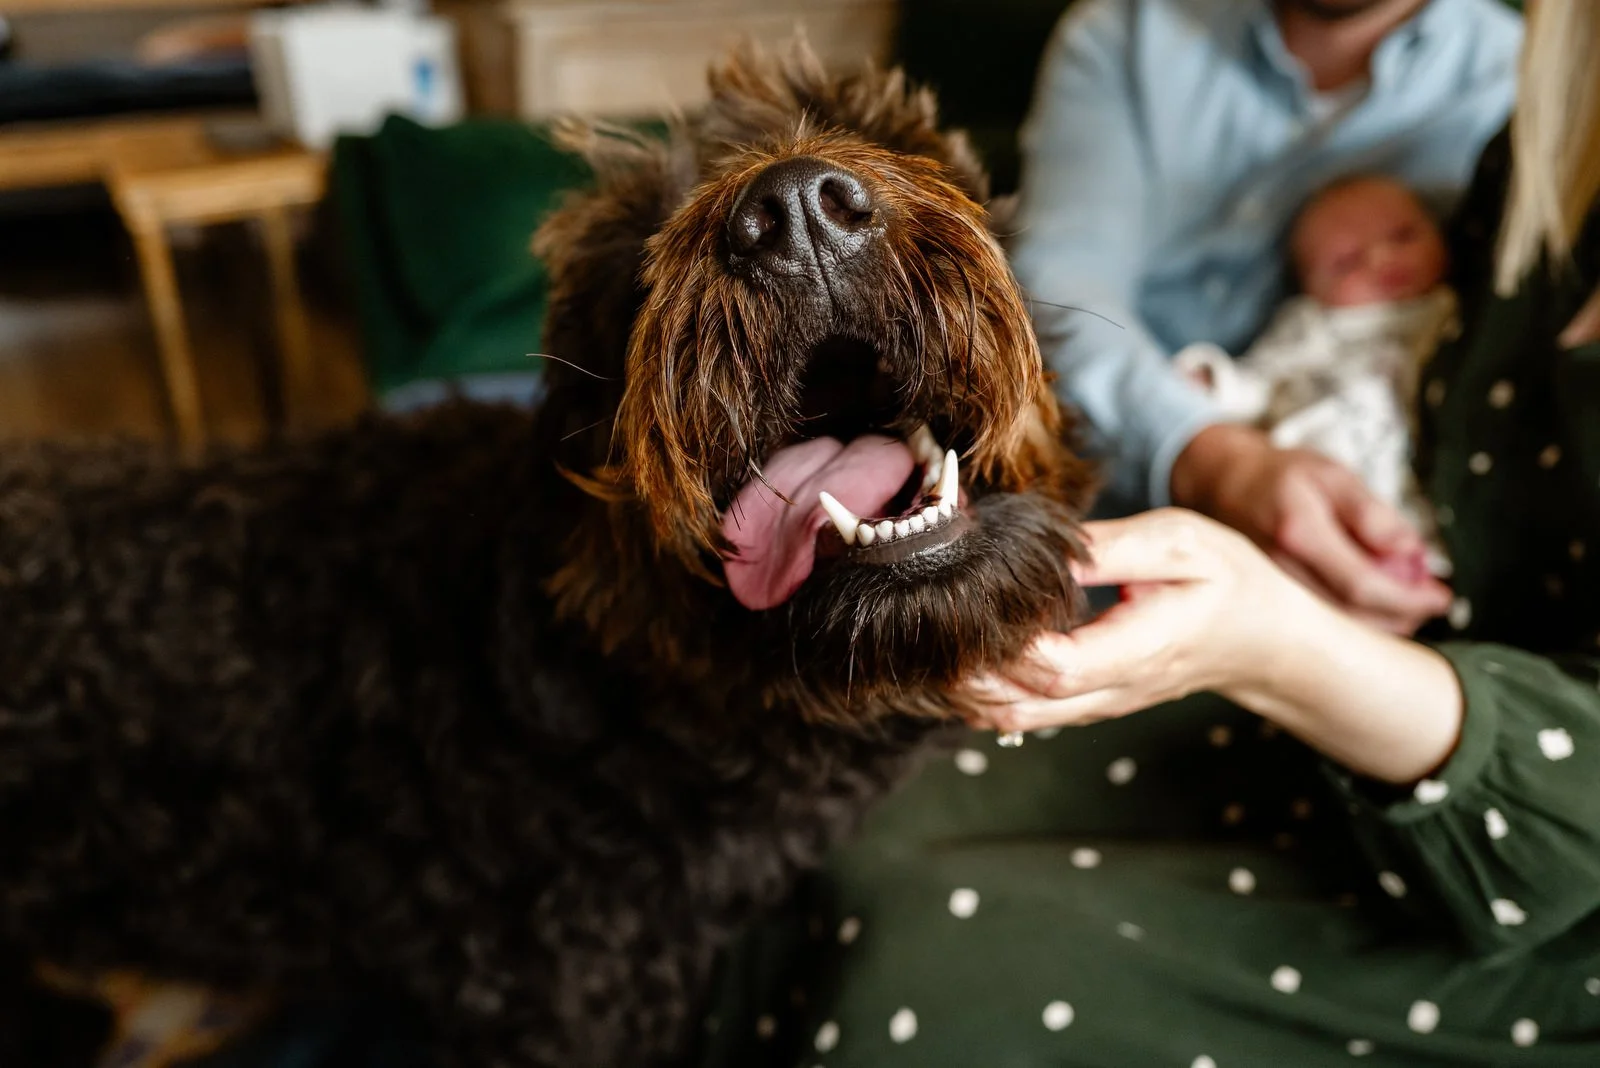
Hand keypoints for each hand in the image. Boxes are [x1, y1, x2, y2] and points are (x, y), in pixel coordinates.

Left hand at [967, 509, 1316, 729]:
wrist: (1263, 638)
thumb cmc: (1226, 581)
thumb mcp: (1178, 542)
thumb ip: (1107, 549)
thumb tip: (1044, 548)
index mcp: (1139, 649)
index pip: (1057, 668)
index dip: (1008, 645)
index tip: (976, 600)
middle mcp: (1112, 689)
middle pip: (1021, 704)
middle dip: (967, 670)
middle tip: (933, 619)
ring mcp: (1097, 704)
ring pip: (1013, 718)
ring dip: (968, 686)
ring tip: (940, 634)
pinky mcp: (1086, 703)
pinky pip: (1023, 713)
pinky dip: (984, 692)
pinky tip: (966, 651)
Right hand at [1169, 424, 1450, 633]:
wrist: (1222, 484)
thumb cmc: (1282, 476)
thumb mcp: (1334, 476)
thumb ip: (1372, 515)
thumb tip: (1413, 553)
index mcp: (1298, 532)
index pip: (1362, 584)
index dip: (1408, 597)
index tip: (1441, 596)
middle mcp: (1278, 568)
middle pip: (1351, 614)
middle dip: (1401, 616)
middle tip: (1431, 602)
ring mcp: (1267, 590)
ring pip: (1335, 625)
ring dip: (1380, 623)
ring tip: (1409, 605)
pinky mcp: (1267, 601)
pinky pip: (1319, 622)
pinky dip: (1354, 621)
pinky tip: (1374, 608)